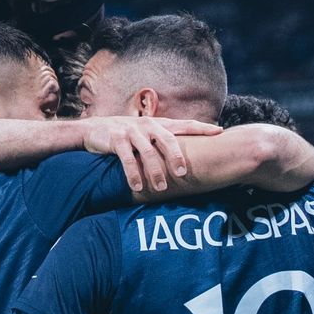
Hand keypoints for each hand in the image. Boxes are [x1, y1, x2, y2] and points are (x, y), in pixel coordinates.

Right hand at [83, 117, 220, 191]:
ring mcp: (132, 131)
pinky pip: (127, 158)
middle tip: (183, 173)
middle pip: (167, 139)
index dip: (201, 127)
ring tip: (161, 188)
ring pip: (147, 152)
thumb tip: (189, 158)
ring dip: (155, 171)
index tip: (219, 131)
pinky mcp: (117, 139)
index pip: (184, 124)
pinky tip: (137, 186)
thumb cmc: (127, 136)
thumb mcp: (147, 135)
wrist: (94, 130)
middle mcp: (147, 125)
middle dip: (176, 156)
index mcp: (158, 125)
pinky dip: (132, 173)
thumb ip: (164, 142)